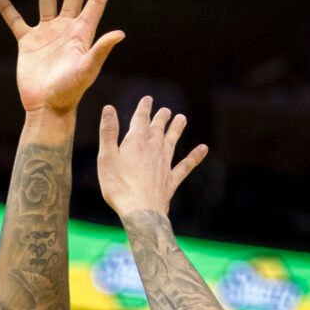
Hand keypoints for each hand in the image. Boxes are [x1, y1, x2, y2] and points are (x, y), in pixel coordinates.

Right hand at [0, 0, 124, 116]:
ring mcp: (46, 33)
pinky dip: (7, 8)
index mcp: (82, 32)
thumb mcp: (88, 69)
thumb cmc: (70, 91)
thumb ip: (101, 49)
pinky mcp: (27, 42)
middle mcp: (66, 28)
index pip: (96, 2)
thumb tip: (120, 33)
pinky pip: (15, 20)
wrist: (46, 107)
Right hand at [96, 96, 206, 219]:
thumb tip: (109, 108)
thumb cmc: (118, 186)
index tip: (148, 99)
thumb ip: (108, 132)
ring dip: (177, 130)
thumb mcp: (106, 157)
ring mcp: (164, 165)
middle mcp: (153, 150)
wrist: (140, 211)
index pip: (140, 120)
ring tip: (182, 119)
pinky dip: (195, 156)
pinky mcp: (171, 180)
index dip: (144, 108)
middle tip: (166, 110)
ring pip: (172, 142)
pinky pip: (185, 165)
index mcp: (136, 143)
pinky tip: (203, 149)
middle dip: (160, 118)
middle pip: (158, 129)